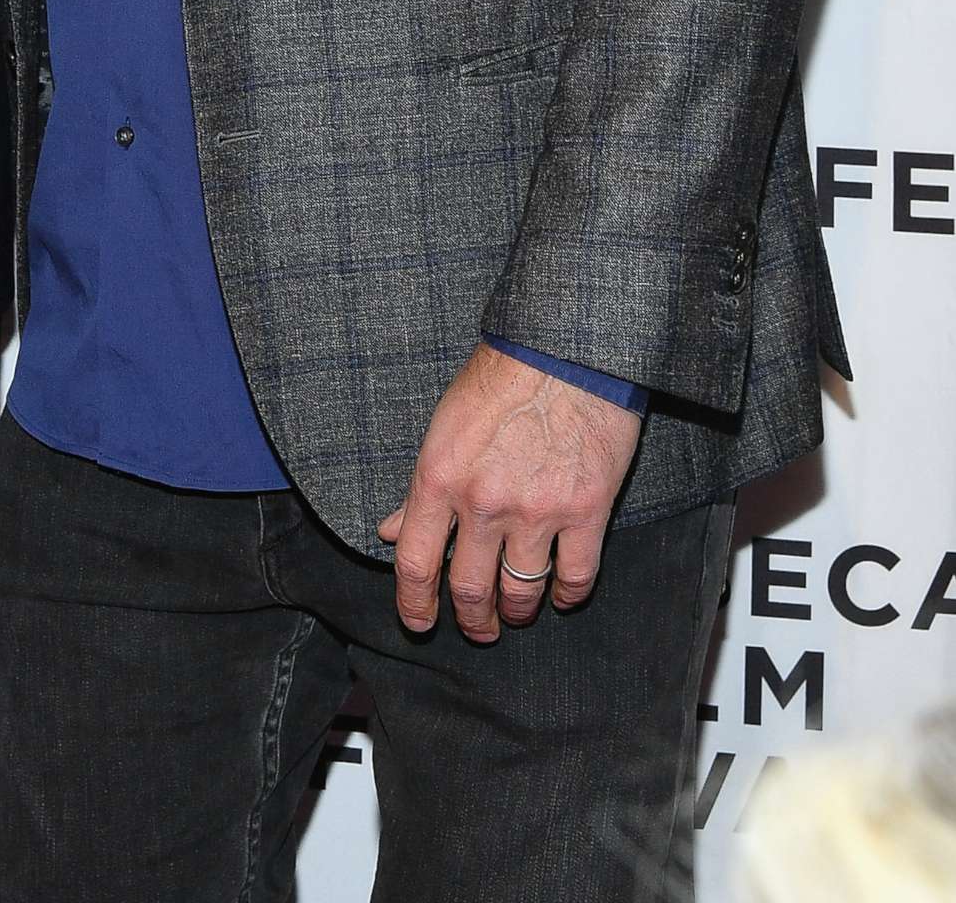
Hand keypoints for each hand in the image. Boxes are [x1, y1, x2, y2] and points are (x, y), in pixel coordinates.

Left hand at [376, 342, 641, 642]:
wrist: (565, 348)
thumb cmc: (500, 377)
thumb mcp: (444, 425)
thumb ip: (420, 487)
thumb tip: (391, 531)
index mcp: (439, 477)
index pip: (415, 562)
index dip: (414, 604)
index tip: (420, 621)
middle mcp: (483, 503)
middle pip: (469, 589)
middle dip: (473, 619)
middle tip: (479, 628)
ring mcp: (536, 511)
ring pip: (521, 592)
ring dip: (517, 611)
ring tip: (517, 613)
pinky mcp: (585, 511)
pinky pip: (574, 577)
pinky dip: (566, 596)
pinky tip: (561, 596)